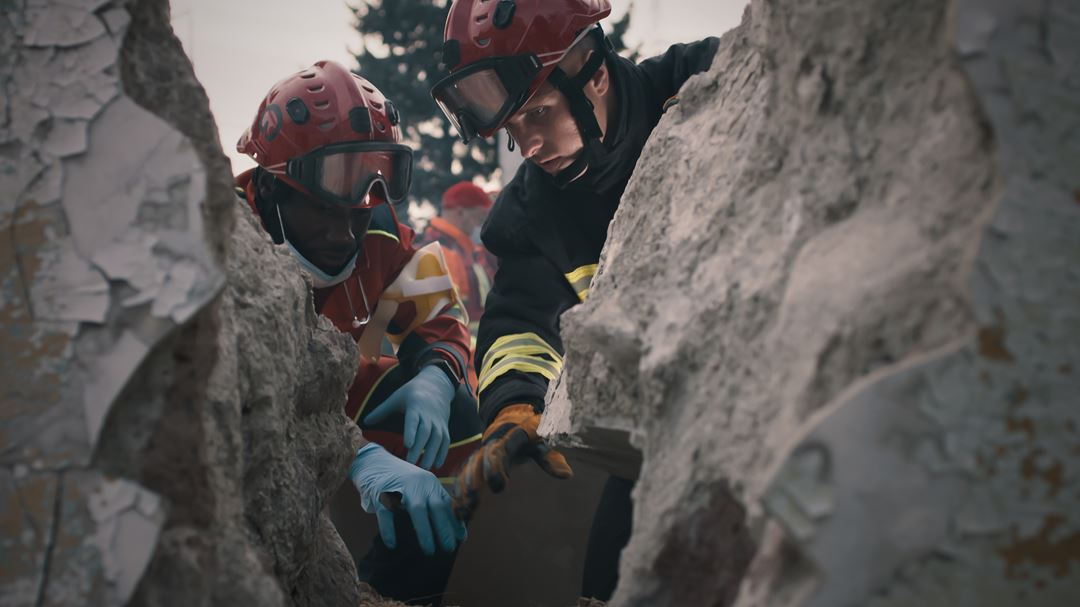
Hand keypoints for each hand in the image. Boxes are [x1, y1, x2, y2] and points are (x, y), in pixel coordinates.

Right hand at [349, 443, 466, 555]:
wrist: (372, 461)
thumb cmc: (400, 481)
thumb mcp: (420, 488)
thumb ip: (435, 505)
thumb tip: (456, 531)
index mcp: (430, 483)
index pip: (447, 503)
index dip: (455, 521)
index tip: (461, 539)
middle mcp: (419, 483)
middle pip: (436, 506)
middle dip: (444, 529)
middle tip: (449, 548)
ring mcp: (400, 487)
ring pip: (417, 510)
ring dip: (425, 531)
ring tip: (429, 551)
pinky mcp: (380, 492)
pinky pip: (387, 513)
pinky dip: (389, 530)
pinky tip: (392, 544)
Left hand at [363, 365, 453, 469]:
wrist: (436, 385)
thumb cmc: (411, 393)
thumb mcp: (396, 398)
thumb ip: (381, 411)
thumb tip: (364, 422)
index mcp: (415, 407)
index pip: (413, 420)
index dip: (411, 432)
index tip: (407, 445)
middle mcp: (428, 415)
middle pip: (425, 433)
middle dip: (419, 448)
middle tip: (410, 463)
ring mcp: (438, 422)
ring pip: (437, 439)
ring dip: (431, 454)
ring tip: (423, 468)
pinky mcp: (444, 427)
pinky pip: (446, 441)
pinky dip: (442, 453)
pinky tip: (437, 465)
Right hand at [452, 404, 572, 520]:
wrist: (511, 418)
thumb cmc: (531, 434)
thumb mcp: (543, 442)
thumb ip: (551, 458)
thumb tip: (567, 475)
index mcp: (508, 439)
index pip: (499, 451)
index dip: (496, 467)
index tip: (498, 488)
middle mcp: (491, 445)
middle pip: (478, 462)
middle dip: (473, 481)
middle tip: (471, 502)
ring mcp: (481, 452)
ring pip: (468, 469)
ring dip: (463, 489)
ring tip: (461, 511)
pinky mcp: (475, 461)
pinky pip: (463, 474)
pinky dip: (459, 491)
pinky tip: (456, 511)